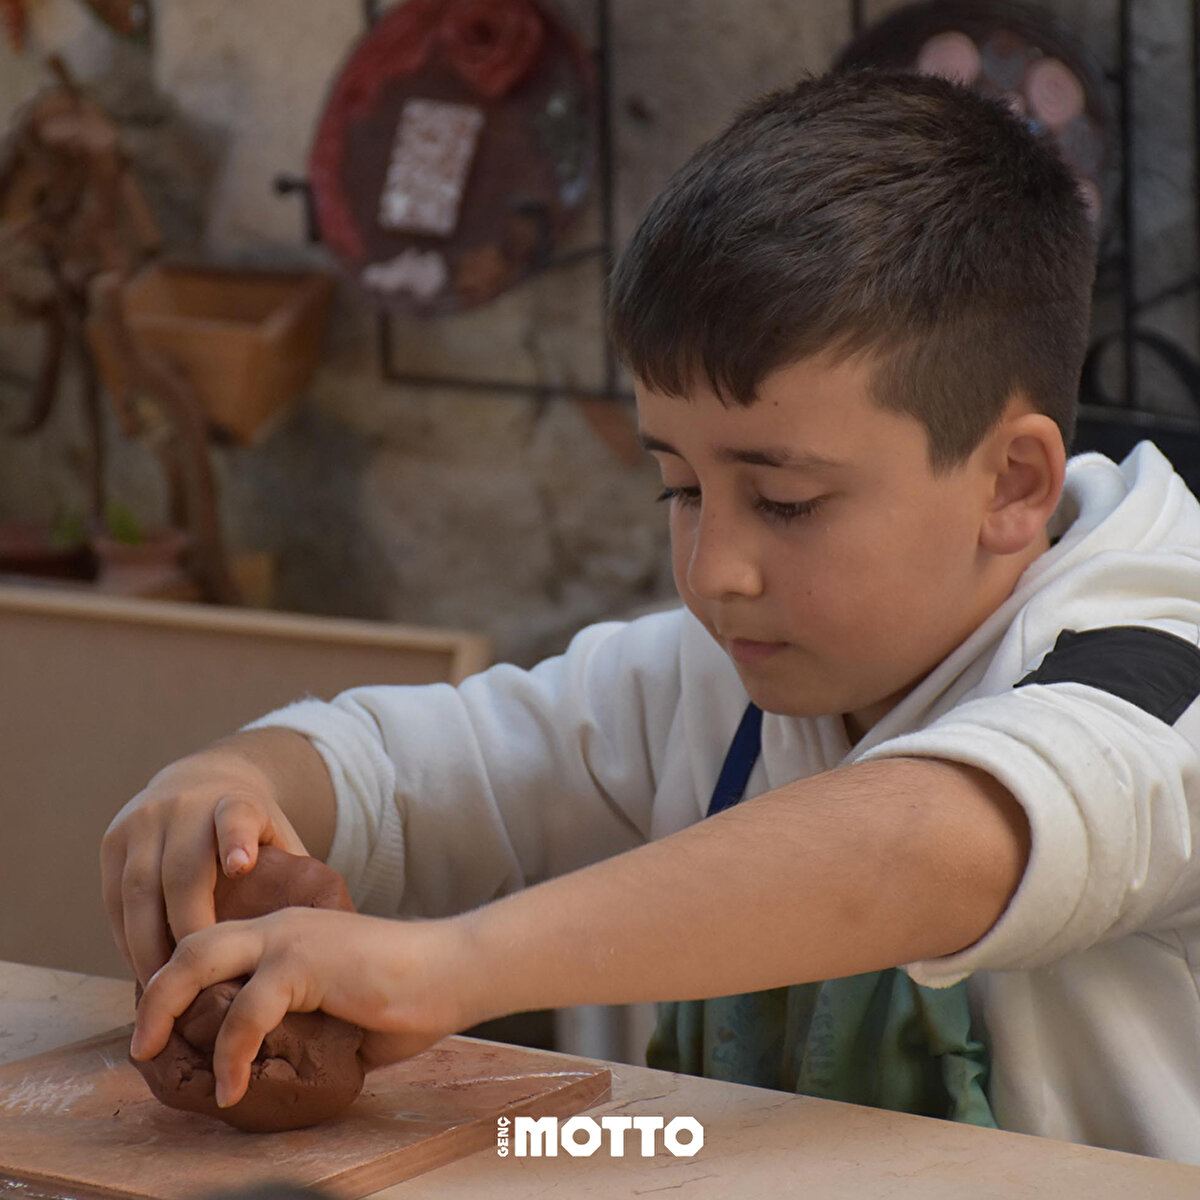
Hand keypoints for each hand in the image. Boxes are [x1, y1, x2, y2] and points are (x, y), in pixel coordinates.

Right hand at [100, 748, 307, 986]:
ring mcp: (145, 821)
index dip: (237, 840)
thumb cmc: (251, 832)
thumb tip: (333, 935)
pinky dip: (126, 938)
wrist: (199, 781)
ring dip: (148, 946)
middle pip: (182, 872)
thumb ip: (296, 880)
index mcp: (236, 804)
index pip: (237, 818)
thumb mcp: (279, 840)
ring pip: (138, 890)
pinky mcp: (114, 840)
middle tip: (197, 980)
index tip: (242, 866)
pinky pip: (114, 899)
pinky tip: (144, 969)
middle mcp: (186, 807)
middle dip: (187, 928)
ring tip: (164, 989)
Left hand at [129, 907, 472, 1107]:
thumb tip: (266, 1067)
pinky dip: (229, 1053)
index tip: (163, 1030)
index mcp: (288, 932)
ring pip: (201, 961)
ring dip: (166, 1011)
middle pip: (192, 943)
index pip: (215, 947)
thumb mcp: (337, 1011)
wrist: (454, 971)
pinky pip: (246, 1011)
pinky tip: (230, 1087)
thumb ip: (298, 1022)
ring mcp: (292, 938)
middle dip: (155, 991)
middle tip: (142, 1042)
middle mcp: (281, 925)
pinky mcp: (306, 962)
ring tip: (155, 1055)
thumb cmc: (408, 996)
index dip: (180, 985)